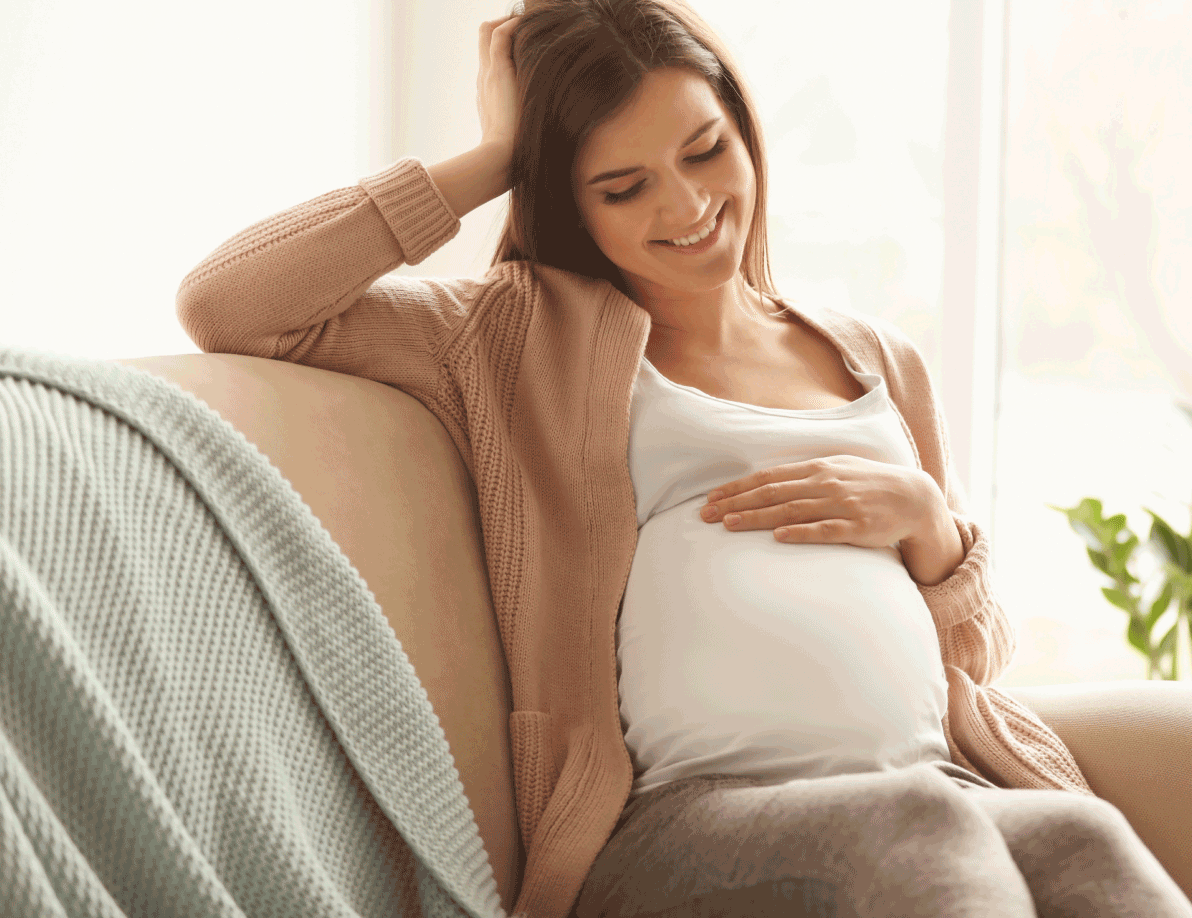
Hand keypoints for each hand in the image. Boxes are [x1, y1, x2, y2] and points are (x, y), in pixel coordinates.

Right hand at [476, 15, 521, 171]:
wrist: (501, 160)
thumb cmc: (514, 155)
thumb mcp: (521, 138)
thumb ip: (528, 129)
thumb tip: (550, 134)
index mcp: (488, 95)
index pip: (490, 60)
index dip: (505, 48)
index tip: (526, 45)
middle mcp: (484, 80)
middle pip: (484, 40)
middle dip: (503, 27)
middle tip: (526, 27)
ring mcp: (487, 75)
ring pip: (487, 32)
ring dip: (508, 21)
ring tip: (529, 20)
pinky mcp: (496, 72)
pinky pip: (499, 35)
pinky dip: (513, 24)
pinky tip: (530, 24)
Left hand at [699, 455, 938, 548]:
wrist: (914, 498)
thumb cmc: (867, 484)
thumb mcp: (836, 469)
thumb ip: (803, 475)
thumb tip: (766, 483)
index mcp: (817, 468)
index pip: (768, 477)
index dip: (737, 487)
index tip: (711, 498)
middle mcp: (825, 483)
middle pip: (772, 493)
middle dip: (737, 503)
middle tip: (707, 515)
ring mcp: (841, 504)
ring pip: (792, 510)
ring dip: (758, 517)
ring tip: (730, 525)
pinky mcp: (857, 527)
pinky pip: (824, 530)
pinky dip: (801, 532)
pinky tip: (779, 537)